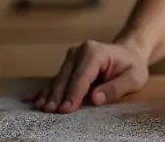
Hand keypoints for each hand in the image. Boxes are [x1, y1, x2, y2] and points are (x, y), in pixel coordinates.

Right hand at [23, 39, 149, 113]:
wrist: (129, 53)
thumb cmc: (132, 66)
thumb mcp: (134, 77)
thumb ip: (116, 87)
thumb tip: (95, 98)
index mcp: (95, 52)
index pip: (81, 77)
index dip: (73, 94)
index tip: (67, 109)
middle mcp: (79, 51)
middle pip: (65, 78)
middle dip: (58, 96)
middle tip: (51, 112)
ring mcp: (71, 57)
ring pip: (57, 79)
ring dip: (49, 95)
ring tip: (42, 108)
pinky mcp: (67, 65)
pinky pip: (54, 79)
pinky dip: (44, 90)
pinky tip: (30, 99)